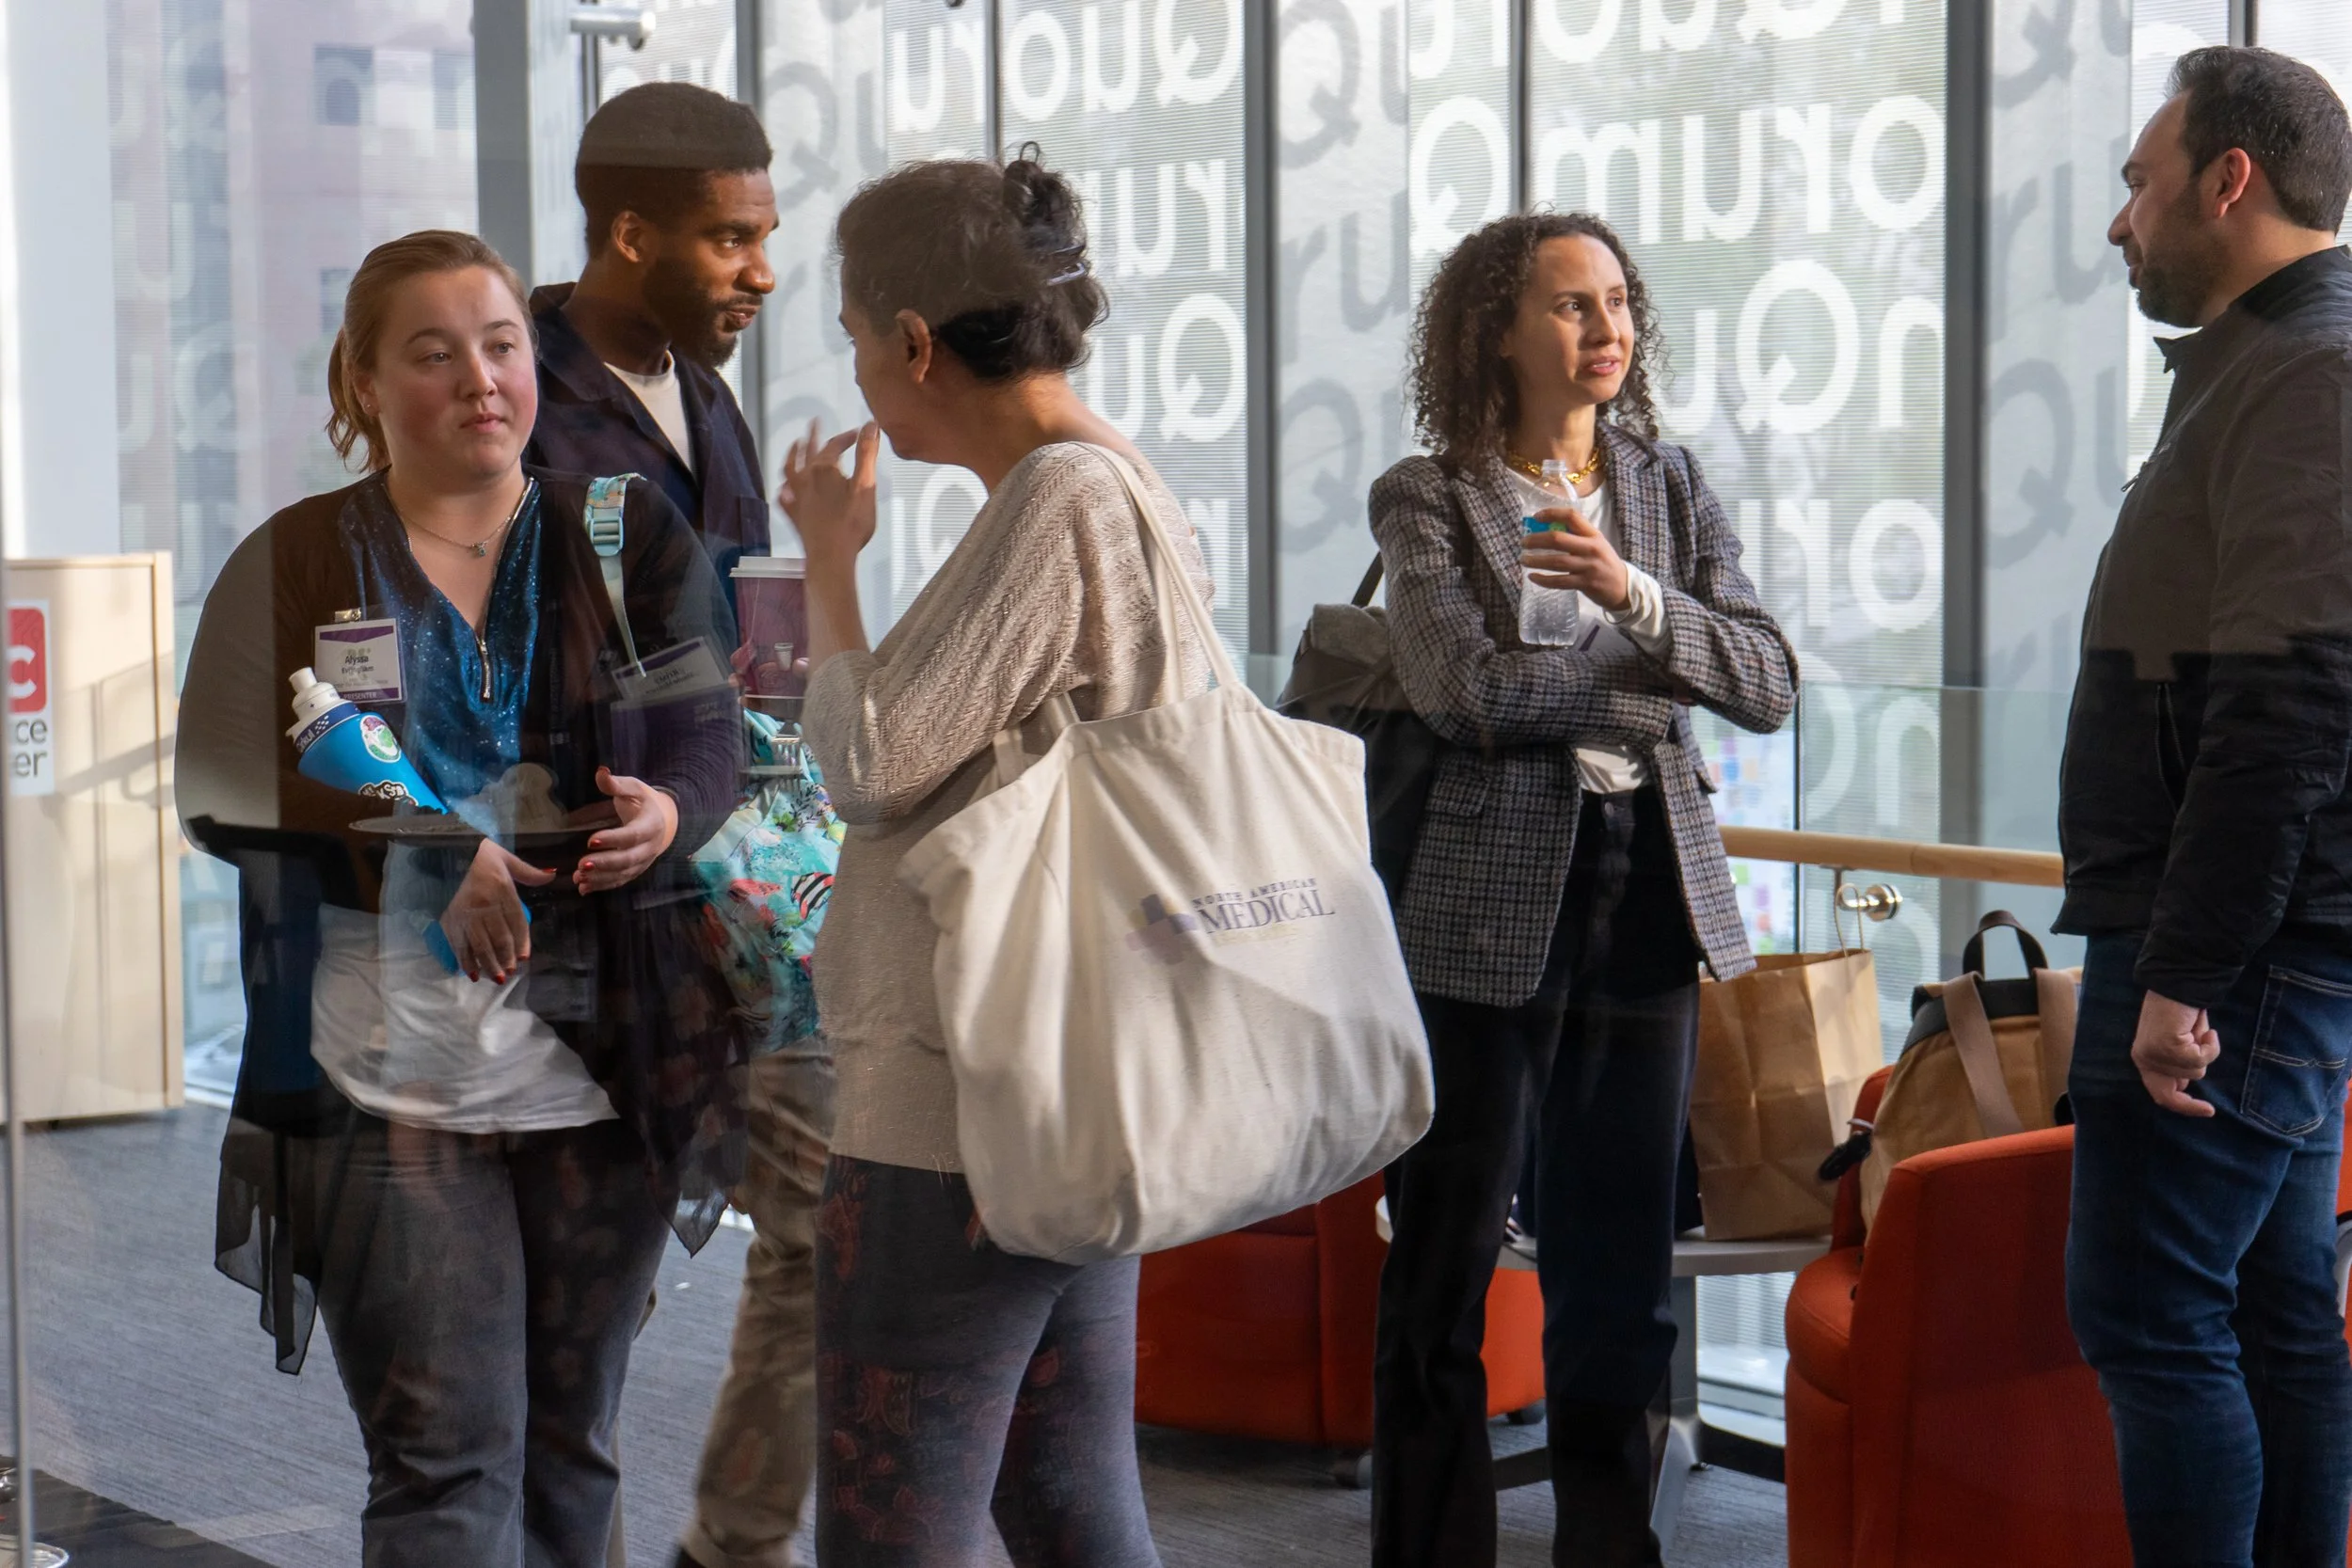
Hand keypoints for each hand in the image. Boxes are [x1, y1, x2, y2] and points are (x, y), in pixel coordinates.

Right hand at [441, 839, 556, 982]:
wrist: (444, 851)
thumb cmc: (480, 855)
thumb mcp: (507, 859)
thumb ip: (529, 872)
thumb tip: (553, 875)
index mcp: (502, 889)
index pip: (516, 921)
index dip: (521, 941)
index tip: (524, 958)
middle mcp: (484, 904)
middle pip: (499, 937)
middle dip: (506, 958)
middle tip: (511, 972)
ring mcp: (465, 914)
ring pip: (480, 945)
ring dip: (489, 964)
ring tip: (497, 978)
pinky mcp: (449, 920)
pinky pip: (459, 944)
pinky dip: (465, 961)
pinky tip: (472, 974)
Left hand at [572, 767, 679, 893]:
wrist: (665, 820)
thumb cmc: (644, 802)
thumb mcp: (633, 788)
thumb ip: (616, 784)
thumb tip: (600, 772)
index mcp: (651, 825)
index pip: (633, 835)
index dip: (614, 839)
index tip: (591, 841)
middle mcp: (650, 847)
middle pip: (629, 859)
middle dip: (605, 863)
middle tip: (581, 864)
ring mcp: (643, 861)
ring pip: (624, 874)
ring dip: (601, 878)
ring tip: (578, 878)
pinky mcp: (635, 870)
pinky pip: (620, 881)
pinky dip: (602, 886)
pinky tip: (583, 888)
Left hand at [777, 419, 879, 569]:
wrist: (831, 556)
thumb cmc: (851, 524)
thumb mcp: (866, 486)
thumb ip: (867, 453)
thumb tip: (870, 426)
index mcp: (825, 469)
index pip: (835, 444)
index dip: (847, 437)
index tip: (858, 434)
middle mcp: (807, 479)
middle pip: (808, 451)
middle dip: (813, 435)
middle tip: (814, 423)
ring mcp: (797, 497)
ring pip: (790, 469)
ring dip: (792, 455)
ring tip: (794, 446)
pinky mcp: (794, 514)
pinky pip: (785, 496)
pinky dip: (785, 488)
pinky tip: (785, 488)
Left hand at [1522, 505, 1631, 612]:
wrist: (1622, 586)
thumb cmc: (1603, 562)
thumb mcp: (1595, 544)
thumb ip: (1576, 536)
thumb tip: (1546, 529)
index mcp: (1593, 534)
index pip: (1571, 516)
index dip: (1552, 514)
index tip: (1536, 517)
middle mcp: (1591, 548)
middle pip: (1558, 539)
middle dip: (1536, 540)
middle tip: (1524, 542)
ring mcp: (1589, 567)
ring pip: (1556, 562)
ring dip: (1536, 560)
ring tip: (1523, 559)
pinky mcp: (1585, 584)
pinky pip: (1559, 581)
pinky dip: (1543, 579)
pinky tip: (1532, 577)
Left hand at [2132, 990, 2220, 1116]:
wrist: (2178, 985)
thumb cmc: (2180, 1011)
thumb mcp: (2179, 1042)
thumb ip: (2178, 1063)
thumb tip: (2184, 1085)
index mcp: (2143, 1058)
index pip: (2159, 1093)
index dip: (2181, 1106)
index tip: (2205, 1111)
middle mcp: (2144, 1059)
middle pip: (2169, 1097)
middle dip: (2190, 1106)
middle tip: (2210, 1110)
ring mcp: (2156, 1054)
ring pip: (2196, 1072)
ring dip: (2205, 1053)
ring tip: (2199, 1033)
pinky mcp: (2170, 1047)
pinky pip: (2202, 1058)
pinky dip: (2211, 1045)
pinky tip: (2206, 1028)